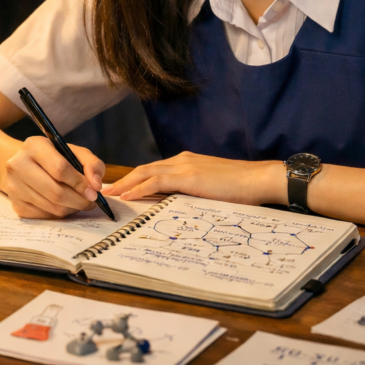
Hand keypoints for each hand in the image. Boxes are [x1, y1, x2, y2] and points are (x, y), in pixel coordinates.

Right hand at [4, 136, 105, 217]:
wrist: (24, 164)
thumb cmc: (53, 157)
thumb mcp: (73, 152)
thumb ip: (91, 164)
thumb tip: (96, 185)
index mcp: (34, 146)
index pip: (60, 168)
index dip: (80, 183)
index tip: (94, 191)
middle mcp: (18, 165)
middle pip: (55, 191)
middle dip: (79, 200)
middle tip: (91, 202)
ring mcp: (14, 187)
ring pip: (51, 207)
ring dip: (72, 208)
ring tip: (81, 203)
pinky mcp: (16, 205)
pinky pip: (44, 216)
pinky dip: (59, 213)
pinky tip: (65, 205)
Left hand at [101, 152, 285, 204]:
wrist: (259, 179)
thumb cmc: (241, 188)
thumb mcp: (210, 188)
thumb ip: (192, 192)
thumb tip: (176, 204)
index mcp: (187, 162)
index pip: (154, 169)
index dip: (135, 179)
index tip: (120, 189)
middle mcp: (182, 160)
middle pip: (144, 168)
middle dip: (124, 180)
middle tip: (106, 191)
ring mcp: (184, 166)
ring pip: (146, 172)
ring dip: (125, 184)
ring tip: (109, 194)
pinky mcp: (188, 176)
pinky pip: (156, 181)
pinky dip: (139, 187)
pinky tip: (128, 196)